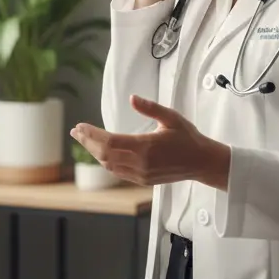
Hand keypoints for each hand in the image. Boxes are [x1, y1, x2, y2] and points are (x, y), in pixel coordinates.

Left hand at [70, 95, 230, 189]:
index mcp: (146, 146)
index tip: (80, 126)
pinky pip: (118, 172)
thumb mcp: (171, 117)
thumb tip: (132, 98)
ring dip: (95, 152)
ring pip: (109, 165)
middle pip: (104, 154)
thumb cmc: (187, 138)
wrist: (202, 162)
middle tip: (76, 132)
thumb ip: (151, 108)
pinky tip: (101, 153)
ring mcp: (141, 174)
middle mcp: (141, 163)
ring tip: (85, 140)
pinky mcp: (143, 180)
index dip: (91, 135)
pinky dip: (106, 162)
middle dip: (87, 142)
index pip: (109, 142)